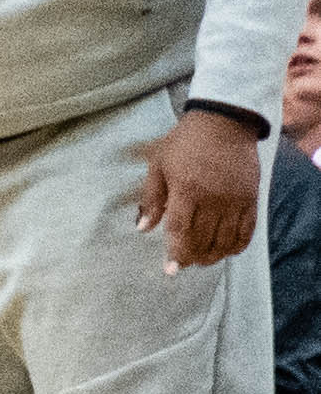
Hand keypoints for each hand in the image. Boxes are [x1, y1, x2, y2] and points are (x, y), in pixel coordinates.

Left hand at [135, 103, 265, 270]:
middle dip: (193, 257)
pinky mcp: (251, 199)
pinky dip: (237, 245)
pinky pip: (247, 230)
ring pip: (226, 239)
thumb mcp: (158, 164)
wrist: (224, 123)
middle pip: (203, 239)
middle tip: (184, 264)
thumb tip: (143, 228)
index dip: (175, 253)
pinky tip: (227, 251)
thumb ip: (152, 198)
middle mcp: (213, 198)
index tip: (170, 270)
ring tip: (203, 260)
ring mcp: (235, 200)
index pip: (180, 230)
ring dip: (214, 255)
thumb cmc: (184, 142)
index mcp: (186, 189)